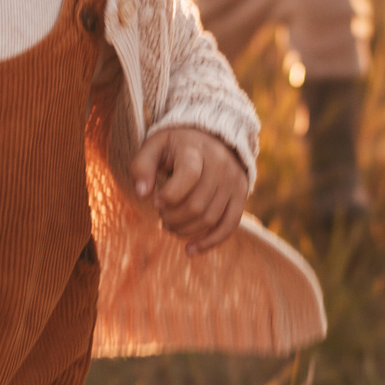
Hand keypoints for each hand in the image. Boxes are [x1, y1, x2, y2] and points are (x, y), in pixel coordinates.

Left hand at [130, 127, 248, 254]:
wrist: (212, 135)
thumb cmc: (175, 144)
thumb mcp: (154, 146)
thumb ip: (142, 167)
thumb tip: (142, 194)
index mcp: (196, 150)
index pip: (188, 176)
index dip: (168, 196)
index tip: (156, 201)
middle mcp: (220, 165)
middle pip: (197, 205)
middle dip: (173, 218)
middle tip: (161, 216)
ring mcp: (233, 181)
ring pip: (210, 218)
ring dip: (185, 230)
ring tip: (169, 226)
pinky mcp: (242, 194)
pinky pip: (230, 225)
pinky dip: (210, 242)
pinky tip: (190, 250)